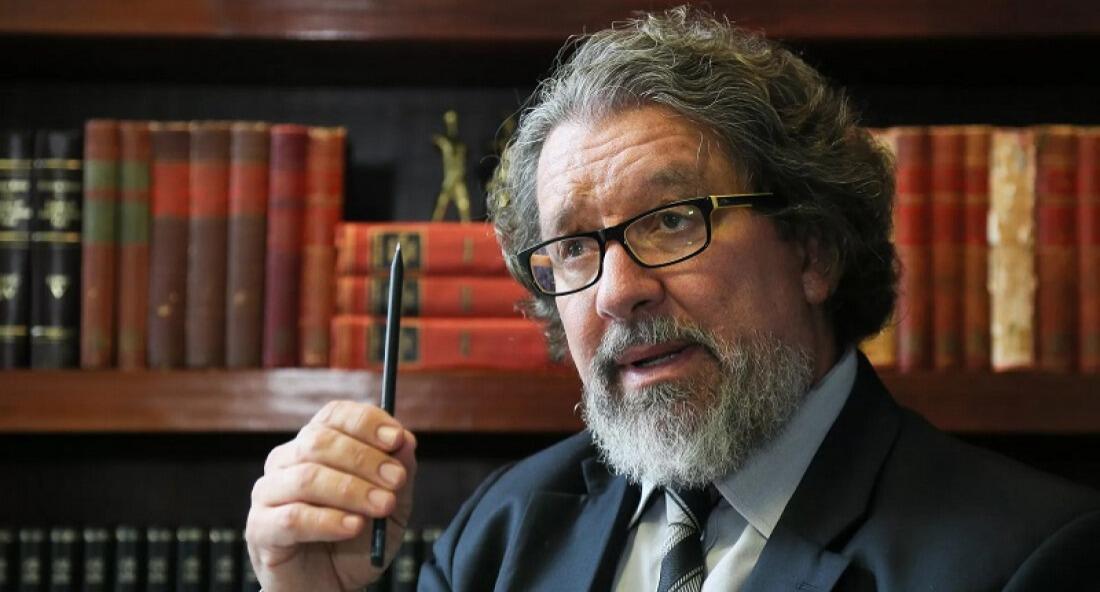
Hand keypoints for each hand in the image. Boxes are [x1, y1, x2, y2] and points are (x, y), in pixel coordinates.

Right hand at [245, 400, 417, 591]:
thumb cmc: (357, 540)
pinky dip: (328, 520)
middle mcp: (286, 461)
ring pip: (307, 477)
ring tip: (382, 507)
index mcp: (315, 444)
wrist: (331, 587)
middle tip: (396, 480)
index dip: (366, 422)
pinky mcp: (259, 528)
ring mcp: (268, 493)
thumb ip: (400, 472)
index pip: (334, 415)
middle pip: (319, 441)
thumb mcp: (392, 505)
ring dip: (351, 490)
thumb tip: (406, 441)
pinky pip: (292, 518)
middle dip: (365, 459)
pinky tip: (354, 527)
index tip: (397, 439)